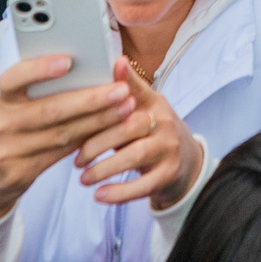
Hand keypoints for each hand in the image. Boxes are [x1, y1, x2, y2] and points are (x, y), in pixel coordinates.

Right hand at [0, 53, 131, 225]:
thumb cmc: (14, 133)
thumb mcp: (18, 110)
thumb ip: (45, 91)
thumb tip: (91, 68)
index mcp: (3, 100)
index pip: (13, 78)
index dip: (39, 68)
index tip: (69, 60)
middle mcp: (2, 123)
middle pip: (50, 109)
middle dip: (89, 99)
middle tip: (121, 89)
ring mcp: (8, 151)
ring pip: (61, 134)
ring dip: (98, 120)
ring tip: (125, 108)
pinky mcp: (19, 173)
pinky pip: (60, 154)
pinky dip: (88, 141)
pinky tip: (109, 131)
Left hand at [76, 56, 201, 210]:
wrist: (184, 163)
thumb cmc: (149, 133)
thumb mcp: (140, 111)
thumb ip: (119, 97)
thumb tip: (102, 70)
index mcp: (153, 102)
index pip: (138, 89)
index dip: (126, 79)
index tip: (112, 66)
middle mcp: (164, 121)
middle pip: (129, 126)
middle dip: (97, 143)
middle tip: (76, 158)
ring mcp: (168, 148)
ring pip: (134, 156)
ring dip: (104, 169)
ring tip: (83, 178)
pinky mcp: (168, 174)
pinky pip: (142, 185)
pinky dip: (119, 192)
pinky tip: (99, 195)